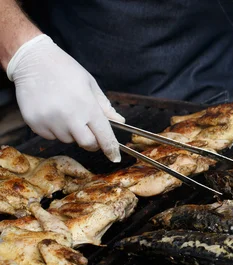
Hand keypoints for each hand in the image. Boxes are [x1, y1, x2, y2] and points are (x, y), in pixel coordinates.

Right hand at [6, 34, 124, 161]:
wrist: (32, 60)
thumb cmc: (65, 70)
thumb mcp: (90, 85)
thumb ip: (105, 107)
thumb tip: (120, 122)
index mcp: (86, 106)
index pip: (104, 136)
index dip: (111, 149)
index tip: (115, 157)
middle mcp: (68, 116)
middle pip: (87, 144)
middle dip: (92, 142)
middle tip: (89, 130)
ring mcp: (50, 121)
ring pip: (68, 140)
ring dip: (71, 132)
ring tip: (65, 111)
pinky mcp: (35, 123)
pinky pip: (50, 136)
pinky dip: (55, 129)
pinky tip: (52, 112)